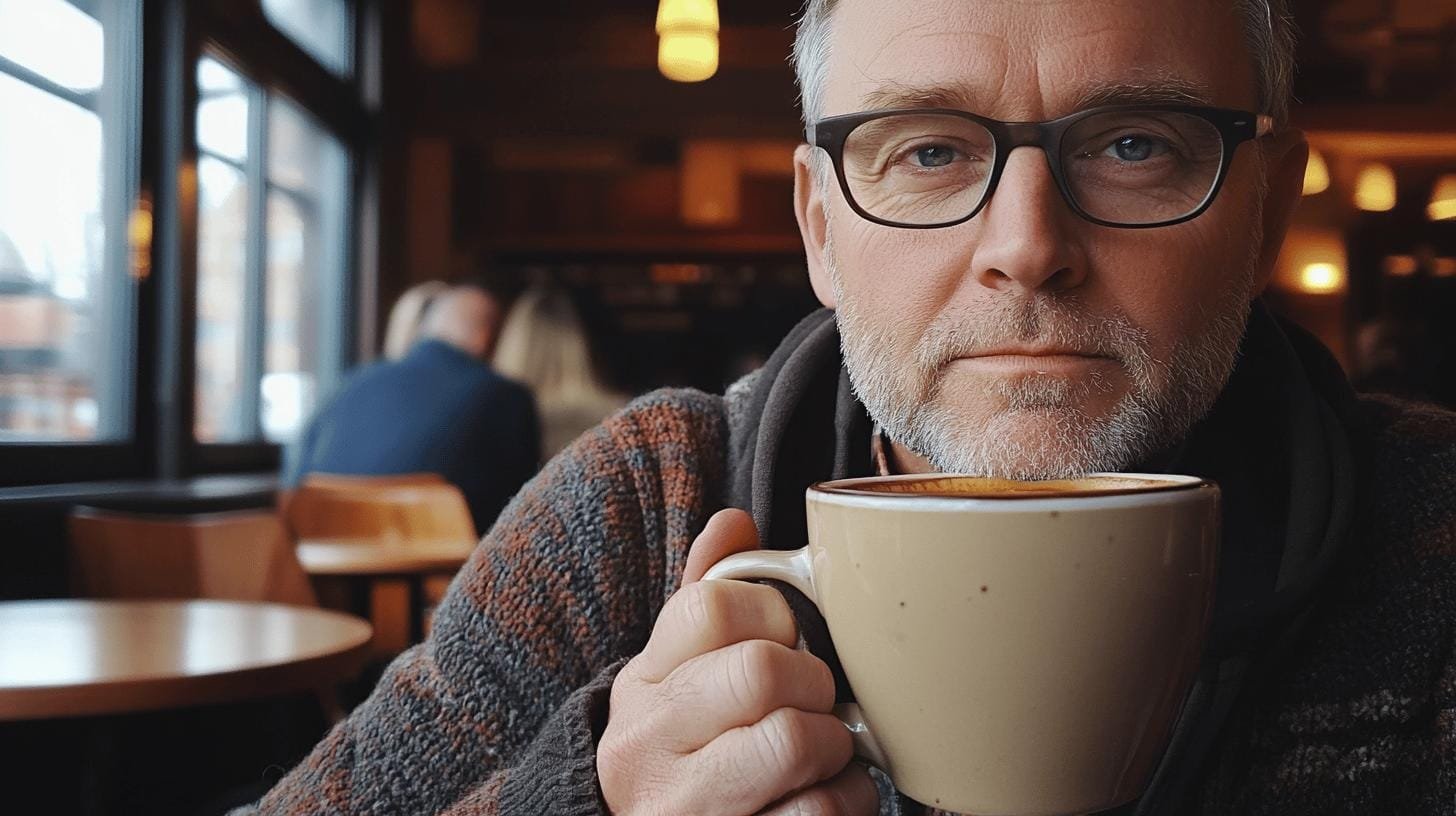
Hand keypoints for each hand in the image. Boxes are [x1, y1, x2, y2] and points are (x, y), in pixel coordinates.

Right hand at [598, 508, 877, 814]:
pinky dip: (845, 800)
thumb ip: (706, 598)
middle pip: (759, 669)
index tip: (785, 637)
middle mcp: (649, 743)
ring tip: (825, 751)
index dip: (773, 612)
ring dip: (834, 744)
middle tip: (816, 699)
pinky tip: (829, 794)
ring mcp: (684, 805)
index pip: (710, 605)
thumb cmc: (680, 753)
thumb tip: (735, 521)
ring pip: (792, 742)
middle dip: (812, 681)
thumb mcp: (673, 676)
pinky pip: (815, 813)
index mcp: (641, 682)